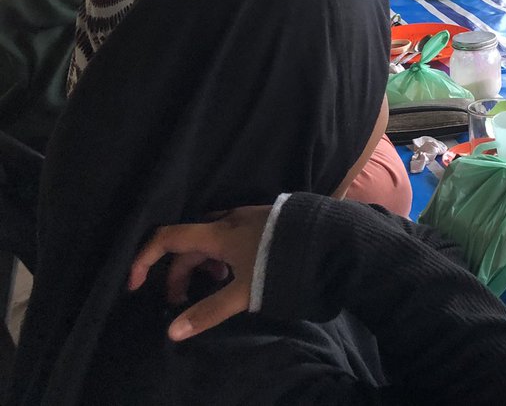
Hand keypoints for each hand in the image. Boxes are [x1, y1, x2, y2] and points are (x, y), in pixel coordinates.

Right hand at [128, 206, 270, 341]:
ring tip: (214, 286)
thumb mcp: (245, 292)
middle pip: (189, 242)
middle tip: (182, 300)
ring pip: (211, 238)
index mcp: (218, 233)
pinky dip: (222, 255)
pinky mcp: (264, 219)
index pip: (167, 237)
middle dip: (179, 272)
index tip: (134, 284)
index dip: (144, 259)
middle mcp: (229, 219)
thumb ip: (209, 311)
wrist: (329, 238)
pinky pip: (230, 235)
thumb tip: (173, 331)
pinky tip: (237, 271)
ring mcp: (248, 216)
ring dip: (202, 263)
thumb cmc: (281, 262)